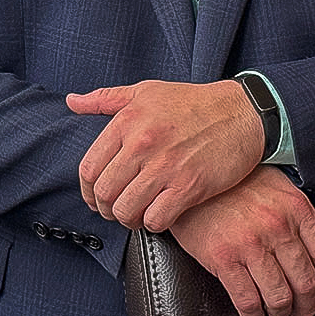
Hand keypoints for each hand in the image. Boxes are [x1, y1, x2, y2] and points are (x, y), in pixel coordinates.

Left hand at [67, 79, 264, 231]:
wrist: (242, 112)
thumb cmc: (193, 102)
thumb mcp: (146, 91)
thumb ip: (105, 98)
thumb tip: (72, 101)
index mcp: (128, 121)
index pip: (89, 168)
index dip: (87, 190)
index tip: (96, 197)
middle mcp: (142, 144)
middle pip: (104, 193)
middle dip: (106, 208)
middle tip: (117, 209)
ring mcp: (166, 166)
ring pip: (126, 210)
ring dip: (128, 219)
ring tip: (137, 214)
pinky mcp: (189, 186)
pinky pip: (156, 219)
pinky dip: (153, 223)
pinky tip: (160, 214)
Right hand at [168, 165, 314, 315]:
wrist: (193, 177)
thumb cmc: (235, 182)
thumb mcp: (278, 188)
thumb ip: (300, 217)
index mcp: (296, 209)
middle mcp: (278, 226)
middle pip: (307, 284)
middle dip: (307, 306)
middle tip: (301, 310)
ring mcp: (251, 244)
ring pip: (280, 298)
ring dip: (281, 312)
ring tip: (276, 310)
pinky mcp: (224, 258)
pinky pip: (248, 302)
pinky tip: (253, 313)